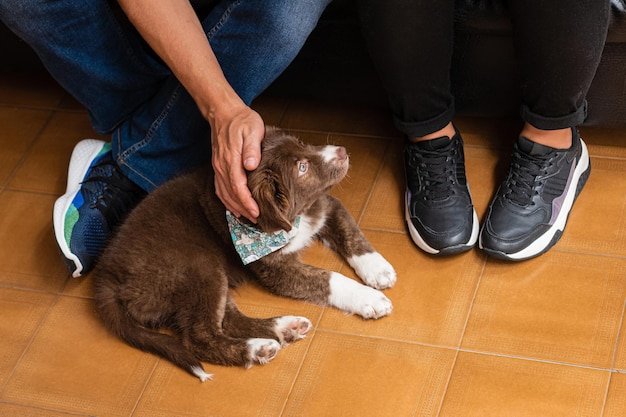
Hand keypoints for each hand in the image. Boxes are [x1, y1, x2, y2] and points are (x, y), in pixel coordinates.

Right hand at [210, 104, 263, 222]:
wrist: (224, 112)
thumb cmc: (242, 120)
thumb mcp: (253, 130)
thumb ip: (252, 148)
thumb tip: (251, 165)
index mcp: (231, 158)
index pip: (238, 186)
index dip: (247, 202)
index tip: (256, 212)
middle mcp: (222, 166)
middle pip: (231, 194)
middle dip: (243, 209)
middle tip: (256, 220)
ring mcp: (218, 167)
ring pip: (224, 193)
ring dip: (235, 207)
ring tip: (248, 217)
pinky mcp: (218, 166)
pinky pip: (219, 188)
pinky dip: (226, 200)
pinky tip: (234, 207)